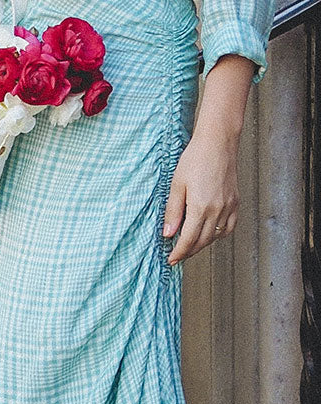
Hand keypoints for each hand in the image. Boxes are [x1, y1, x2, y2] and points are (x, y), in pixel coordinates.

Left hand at [163, 126, 239, 265]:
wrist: (217, 143)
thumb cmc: (195, 159)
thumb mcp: (177, 184)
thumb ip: (173, 211)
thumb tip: (168, 234)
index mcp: (201, 207)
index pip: (189, 239)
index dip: (179, 252)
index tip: (171, 260)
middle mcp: (218, 211)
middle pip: (203, 241)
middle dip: (189, 251)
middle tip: (178, 255)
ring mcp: (229, 207)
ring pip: (216, 236)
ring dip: (203, 244)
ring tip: (190, 245)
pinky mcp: (235, 202)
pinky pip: (228, 227)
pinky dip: (219, 234)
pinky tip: (210, 232)